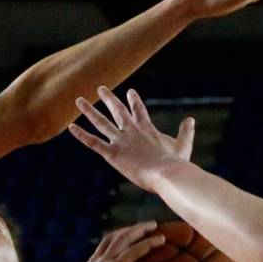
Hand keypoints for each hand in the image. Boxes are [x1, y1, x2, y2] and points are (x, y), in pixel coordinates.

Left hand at [69, 87, 192, 191]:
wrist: (167, 173)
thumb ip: (186, 132)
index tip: (129, 91)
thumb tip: (192, 119)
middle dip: (109, 99)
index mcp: (147, 129)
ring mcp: (121, 141)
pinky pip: (93, 142)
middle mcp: (131, 131)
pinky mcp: (112, 153)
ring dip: (89, 110)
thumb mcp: (183, 145)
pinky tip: (71, 127)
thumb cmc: (176, 164)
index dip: (134, 101)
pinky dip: (81, 134)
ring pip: (101, 122)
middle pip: (117, 110)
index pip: (139, 110)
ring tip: (79, 100)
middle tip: (101, 88)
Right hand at [69, 221, 165, 261]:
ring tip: (154, 226)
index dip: (117, 237)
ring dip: (140, 230)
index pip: (104, 245)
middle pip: (113, 237)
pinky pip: (134, 251)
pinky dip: (147, 243)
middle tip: (145, 226)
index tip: (129, 233)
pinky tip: (160, 240)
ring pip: (124, 239)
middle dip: (130, 229)